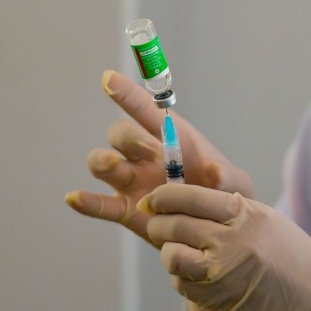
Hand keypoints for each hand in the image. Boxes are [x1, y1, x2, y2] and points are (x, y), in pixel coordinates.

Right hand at [65, 70, 253, 246]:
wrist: (217, 231)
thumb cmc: (224, 197)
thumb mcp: (237, 186)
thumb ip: (230, 178)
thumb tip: (216, 174)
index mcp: (172, 138)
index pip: (145, 110)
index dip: (126, 93)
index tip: (108, 79)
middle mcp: (145, 155)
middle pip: (120, 134)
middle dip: (128, 137)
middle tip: (148, 150)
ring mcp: (132, 181)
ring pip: (103, 163)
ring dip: (102, 161)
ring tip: (111, 165)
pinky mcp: (126, 209)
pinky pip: (100, 204)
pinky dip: (85, 202)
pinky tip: (73, 198)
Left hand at [140, 184, 310, 310]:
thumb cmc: (291, 255)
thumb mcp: (265, 219)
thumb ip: (230, 209)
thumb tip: (187, 200)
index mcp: (244, 213)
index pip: (189, 196)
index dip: (164, 196)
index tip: (154, 199)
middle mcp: (232, 240)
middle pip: (175, 224)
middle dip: (158, 223)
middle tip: (155, 222)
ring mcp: (223, 272)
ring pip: (171, 256)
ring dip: (167, 252)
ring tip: (174, 250)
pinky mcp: (218, 299)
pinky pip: (182, 284)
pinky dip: (181, 278)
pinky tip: (193, 274)